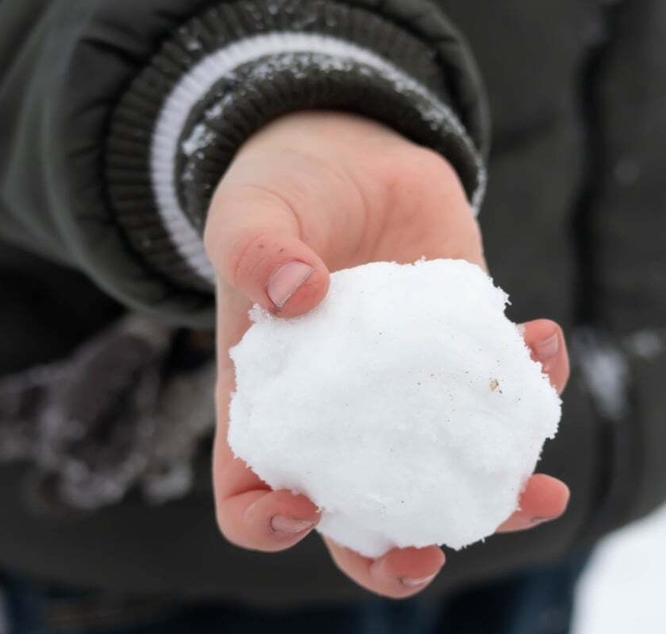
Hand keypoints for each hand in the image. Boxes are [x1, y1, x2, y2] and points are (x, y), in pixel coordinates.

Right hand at [204, 112, 570, 598]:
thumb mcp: (245, 214)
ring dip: (496, 499)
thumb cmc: (277, 197)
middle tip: (427, 552)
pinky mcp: (457, 353)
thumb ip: (253, 247)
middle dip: (391, 556)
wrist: (346, 156)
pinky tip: (542, 339)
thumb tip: (297, 290)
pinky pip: (498, 395)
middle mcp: (336, 418)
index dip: (266, 523)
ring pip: (442, 478)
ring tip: (538, 488)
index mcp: (268, 407)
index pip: (248, 497)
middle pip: (354, 520)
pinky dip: (533, 384)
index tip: (301, 504)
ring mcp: (403, 394)